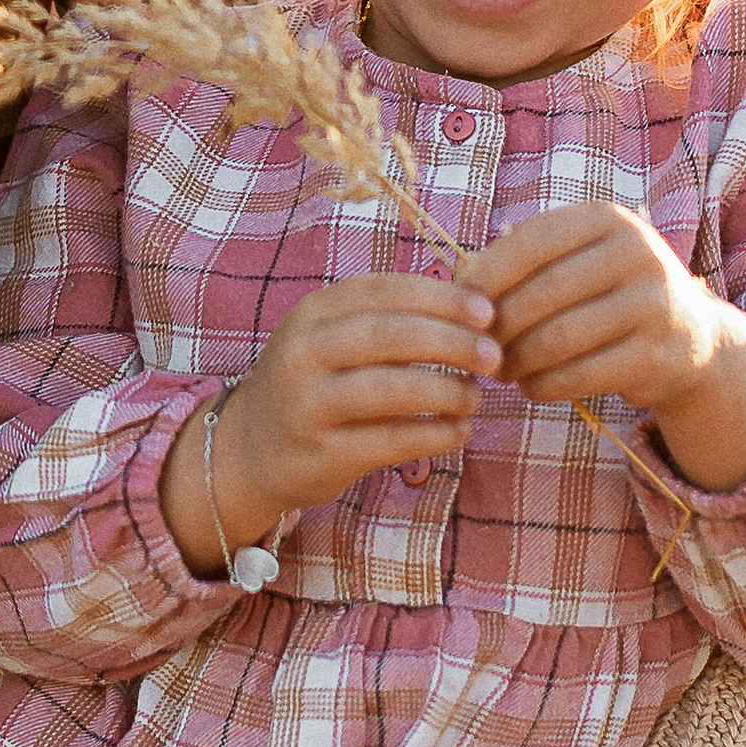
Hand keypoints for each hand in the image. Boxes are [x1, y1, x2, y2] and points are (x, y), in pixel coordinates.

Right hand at [159, 275, 502, 576]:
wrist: (251, 450)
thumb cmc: (315, 385)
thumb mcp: (333, 338)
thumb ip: (388, 318)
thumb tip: (474, 306)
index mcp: (313, 313)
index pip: (385, 291)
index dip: (441, 298)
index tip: (487, 311)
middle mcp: (304, 353)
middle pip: (390, 336)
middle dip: (452, 342)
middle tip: (494, 356)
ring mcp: (308, 405)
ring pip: (391, 390)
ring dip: (447, 391)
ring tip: (474, 397)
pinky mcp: (321, 455)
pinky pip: (390, 441)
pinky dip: (434, 435)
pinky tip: (458, 431)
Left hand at [472, 203, 745, 493]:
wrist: (693, 338)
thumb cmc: (609, 293)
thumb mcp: (577, 260)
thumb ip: (522, 262)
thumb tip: (457, 284)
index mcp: (608, 219)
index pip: (531, 242)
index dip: (487, 276)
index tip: (459, 305)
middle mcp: (638, 254)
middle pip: (542, 293)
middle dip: (499, 327)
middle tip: (475, 349)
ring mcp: (654, 305)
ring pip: (558, 338)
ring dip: (517, 360)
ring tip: (499, 370)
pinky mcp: (658, 357)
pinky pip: (581, 375)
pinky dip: (545, 385)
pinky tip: (531, 387)